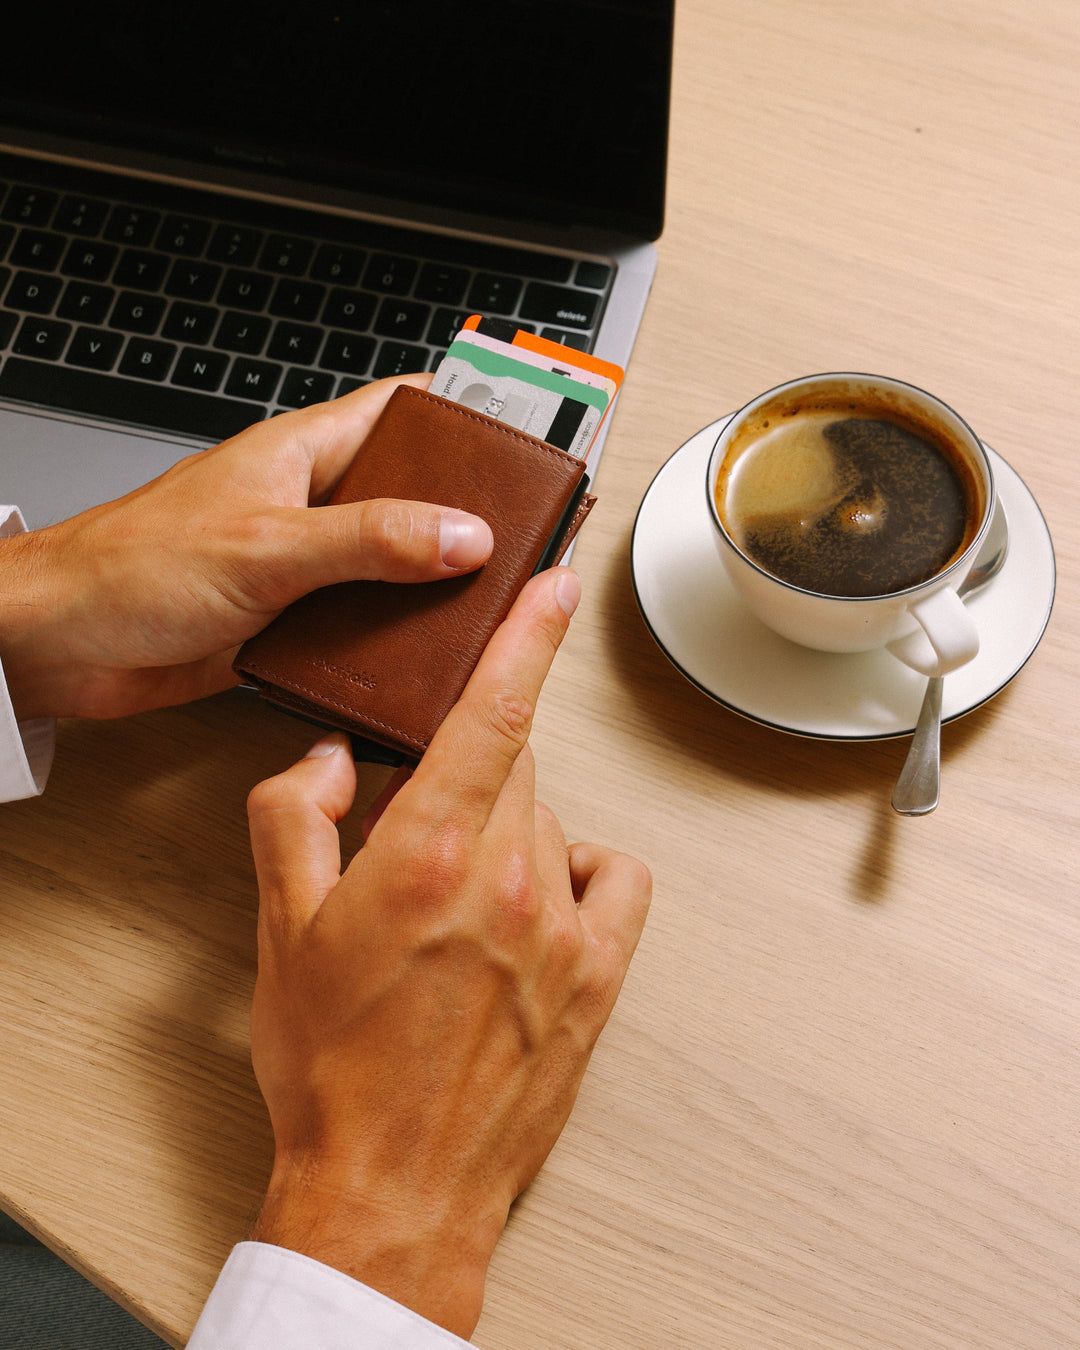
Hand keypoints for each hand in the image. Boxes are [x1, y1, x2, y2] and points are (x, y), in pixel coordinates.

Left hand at [0, 374, 492, 720]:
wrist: (61, 646)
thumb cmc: (129, 569)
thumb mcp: (267, 546)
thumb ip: (369, 540)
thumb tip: (461, 535)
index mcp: (302, 454)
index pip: (403, 409)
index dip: (469, 411)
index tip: (533, 420)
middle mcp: (308, 505)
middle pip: (412, 492)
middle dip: (470, 510)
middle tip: (528, 530)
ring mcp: (300, 564)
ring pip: (391, 564)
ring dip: (433, 584)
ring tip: (490, 598)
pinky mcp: (289, 621)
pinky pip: (360, 622)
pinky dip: (392, 639)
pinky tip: (420, 657)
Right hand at [246, 567, 651, 1338]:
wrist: (392, 1187)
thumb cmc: (333, 1072)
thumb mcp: (280, 932)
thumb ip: (295, 818)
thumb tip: (329, 761)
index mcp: (427, 855)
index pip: (494, 713)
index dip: (528, 635)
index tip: (555, 584)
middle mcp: (508, 882)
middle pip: (516, 763)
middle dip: (471, 767)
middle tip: (424, 819)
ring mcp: (564, 931)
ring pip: (551, 821)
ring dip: (509, 829)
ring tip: (457, 893)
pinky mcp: (601, 978)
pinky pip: (616, 880)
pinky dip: (582, 870)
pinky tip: (544, 897)